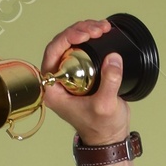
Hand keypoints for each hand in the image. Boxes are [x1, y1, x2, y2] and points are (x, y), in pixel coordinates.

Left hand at [40, 19, 128, 142]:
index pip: (52, 54)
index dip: (67, 39)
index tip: (85, 35)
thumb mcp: (105, 106)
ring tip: (103, 28)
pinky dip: (92, 38)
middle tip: (98, 29)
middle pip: (63, 44)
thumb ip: (109, 82)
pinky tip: (103, 32)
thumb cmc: (101, 129)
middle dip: (80, 31)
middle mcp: (58, 80)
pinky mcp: (81, 72)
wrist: (109, 137)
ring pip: (72, 44)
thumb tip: (113, 58)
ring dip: (87, 31)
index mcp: (53, 89)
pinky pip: (82, 49)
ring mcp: (69, 75)